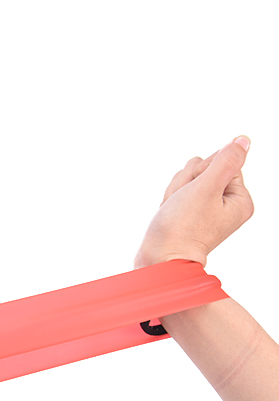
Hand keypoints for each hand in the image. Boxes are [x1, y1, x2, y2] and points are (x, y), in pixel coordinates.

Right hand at [134, 136, 254, 269]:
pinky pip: (180, 193)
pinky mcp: (190, 214)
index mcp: (239, 201)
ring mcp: (207, 211)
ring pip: (189, 180)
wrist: (158, 259)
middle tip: (181, 204)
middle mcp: (227, 205)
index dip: (202, 172)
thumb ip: (226, 161)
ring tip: (173, 211)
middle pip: (205, 170)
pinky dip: (171, 200)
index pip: (223, 163)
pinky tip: (169, 214)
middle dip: (187, 182)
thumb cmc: (181, 228)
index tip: (193, 194)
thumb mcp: (206, 188)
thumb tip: (242, 140)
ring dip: (176, 191)